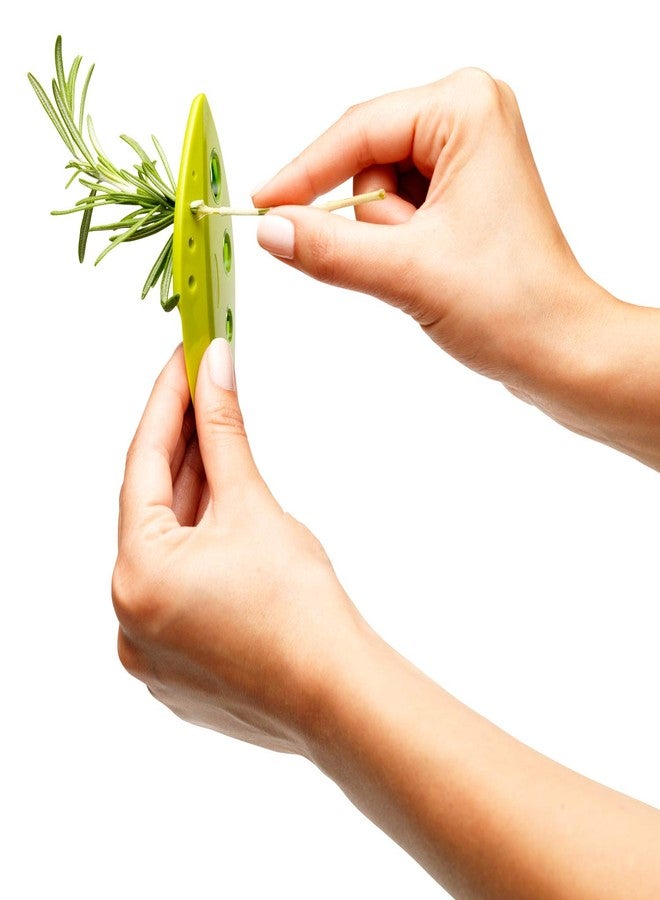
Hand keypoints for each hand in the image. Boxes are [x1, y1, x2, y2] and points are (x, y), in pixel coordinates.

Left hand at [112, 340, 363, 753]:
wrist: (339, 696)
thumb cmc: (301, 610)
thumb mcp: (254, 507)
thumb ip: (224, 434)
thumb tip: (215, 368)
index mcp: (136, 574)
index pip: (144, 465)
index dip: (168, 403)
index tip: (184, 358)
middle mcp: (128, 614)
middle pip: (152, 508)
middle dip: (183, 448)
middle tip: (206, 390)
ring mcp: (149, 646)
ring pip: (166, 550)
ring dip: (192, 497)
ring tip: (217, 441)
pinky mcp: (175, 665)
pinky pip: (177, 588)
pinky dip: (198, 547)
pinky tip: (224, 516)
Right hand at [254, 69, 594, 382]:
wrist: (561, 351)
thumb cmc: (514, 305)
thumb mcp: (405, 272)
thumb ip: (327, 248)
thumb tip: (271, 230)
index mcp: (466, 110)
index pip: (356, 130)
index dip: (303, 174)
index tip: (261, 208)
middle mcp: (471, 120)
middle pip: (365, 159)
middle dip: (372, 220)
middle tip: (408, 256)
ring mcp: (468, 157)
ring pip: (376, 190)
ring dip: (387, 239)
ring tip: (431, 266)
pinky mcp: (463, 194)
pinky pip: (396, 211)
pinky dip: (397, 246)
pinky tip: (433, 269)